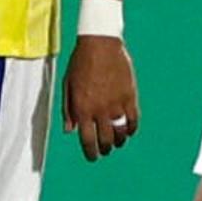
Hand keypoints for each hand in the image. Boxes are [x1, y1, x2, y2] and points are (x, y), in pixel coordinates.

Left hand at [64, 34, 139, 159]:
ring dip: (118, 141)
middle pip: (105, 140)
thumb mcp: (68, 86)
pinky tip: (128, 130)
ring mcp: (116, 104)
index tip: (92, 157)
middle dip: (104, 149)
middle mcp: (100, 110)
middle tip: (104, 150)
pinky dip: (131, 129)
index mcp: (82, 109)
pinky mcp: (129, 96)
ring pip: (120, 133)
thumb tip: (69, 131)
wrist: (100, 44)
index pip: (87, 140)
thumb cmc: (80, 63)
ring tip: (117, 142)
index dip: (90, 153)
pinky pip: (133, 120)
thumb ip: (68, 110)